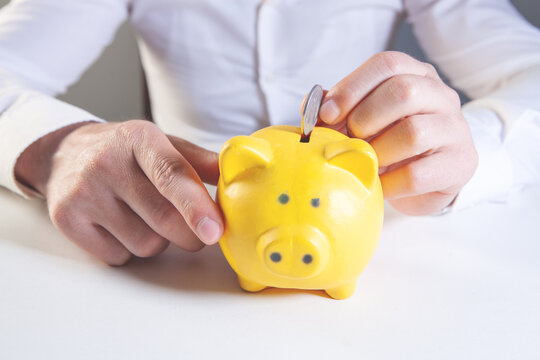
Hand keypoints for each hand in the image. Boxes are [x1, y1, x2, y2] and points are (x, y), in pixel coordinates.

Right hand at [15, 120, 223, 264]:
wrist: (65, 154)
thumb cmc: (126, 153)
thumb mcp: (163, 144)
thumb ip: (200, 162)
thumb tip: (237, 176)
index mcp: (139, 138)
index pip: (171, 175)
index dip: (196, 206)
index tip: (214, 231)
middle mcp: (107, 162)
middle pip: (164, 219)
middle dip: (191, 234)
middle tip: (196, 229)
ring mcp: (83, 192)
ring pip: (145, 244)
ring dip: (158, 241)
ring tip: (144, 215)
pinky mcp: (66, 219)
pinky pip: (118, 256)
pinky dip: (129, 250)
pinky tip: (120, 225)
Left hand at [316, 51, 477, 214]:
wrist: (427, 181)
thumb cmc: (390, 144)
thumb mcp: (365, 119)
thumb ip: (339, 108)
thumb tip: (311, 106)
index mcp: (417, 75)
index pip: (387, 64)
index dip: (352, 86)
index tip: (326, 113)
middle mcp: (441, 96)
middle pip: (404, 91)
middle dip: (364, 118)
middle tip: (351, 139)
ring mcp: (455, 130)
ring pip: (413, 132)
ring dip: (376, 152)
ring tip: (366, 162)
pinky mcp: (459, 164)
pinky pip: (417, 174)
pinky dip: (388, 183)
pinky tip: (378, 184)